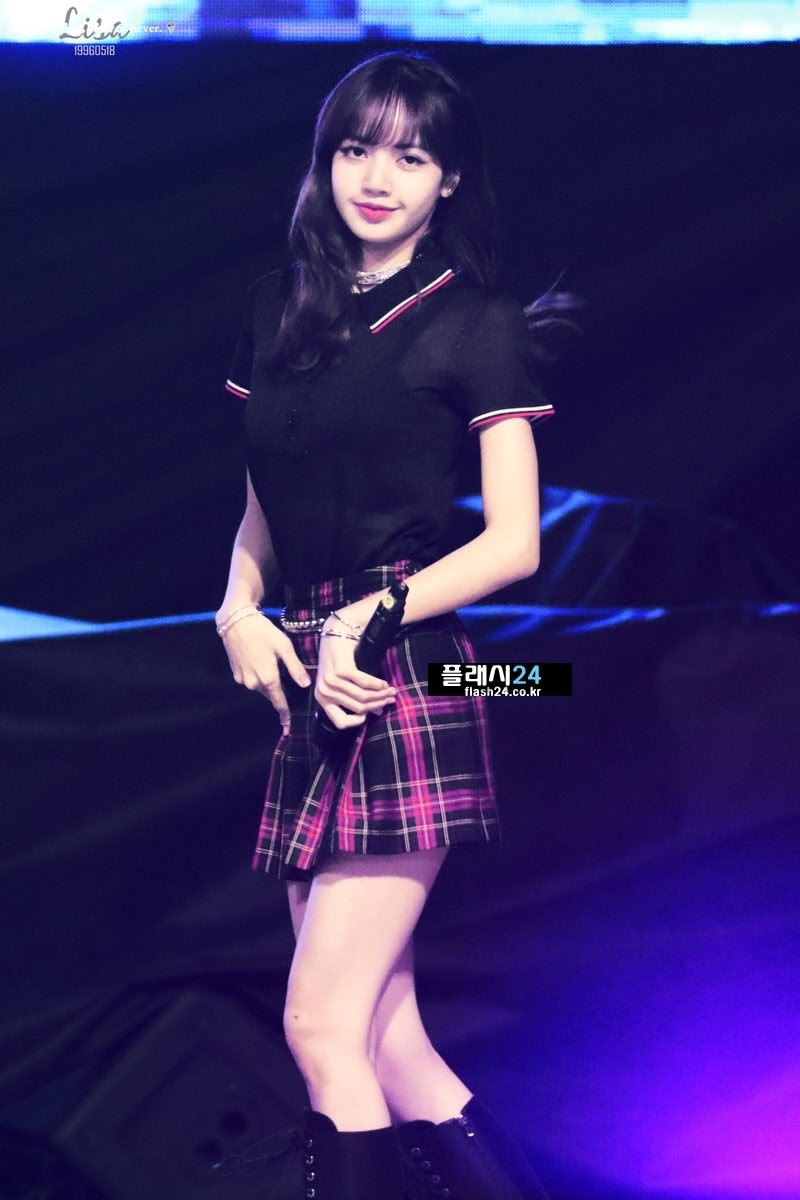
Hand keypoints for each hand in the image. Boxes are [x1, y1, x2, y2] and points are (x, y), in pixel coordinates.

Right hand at [220, 612, 310, 734]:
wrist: (236, 622)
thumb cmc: (264, 632)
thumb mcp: (284, 647)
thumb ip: (295, 668)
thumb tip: (306, 685)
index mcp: (269, 679)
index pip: (279, 703)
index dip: (284, 714)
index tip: (287, 727)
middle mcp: (254, 683)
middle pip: (270, 694)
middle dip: (278, 693)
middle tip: (285, 683)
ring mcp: (243, 679)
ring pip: (260, 687)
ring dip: (267, 682)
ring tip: (271, 665)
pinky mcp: (235, 673)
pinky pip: (250, 680)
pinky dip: (257, 675)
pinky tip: (259, 661)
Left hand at [314, 627, 396, 729]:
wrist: (336, 632)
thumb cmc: (340, 658)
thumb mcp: (342, 681)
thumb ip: (355, 697)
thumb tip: (377, 712)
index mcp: (321, 698)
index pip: (340, 722)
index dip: (358, 721)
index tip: (370, 714)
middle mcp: (324, 692)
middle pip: (358, 708)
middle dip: (377, 705)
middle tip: (390, 700)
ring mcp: (332, 681)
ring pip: (363, 697)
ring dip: (381, 695)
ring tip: (391, 691)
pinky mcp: (342, 670)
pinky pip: (365, 683)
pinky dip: (378, 684)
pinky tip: (384, 683)